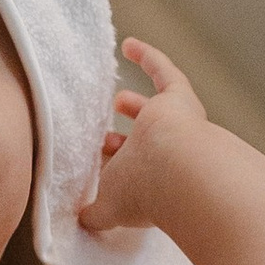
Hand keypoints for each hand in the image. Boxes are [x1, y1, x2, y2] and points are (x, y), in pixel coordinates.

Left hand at [78, 38, 216, 236]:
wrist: (182, 172)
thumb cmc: (144, 191)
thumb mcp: (108, 206)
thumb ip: (94, 213)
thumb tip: (82, 220)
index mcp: (148, 182)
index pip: (128, 172)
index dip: (113, 169)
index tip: (97, 166)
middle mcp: (165, 156)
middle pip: (142, 145)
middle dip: (124, 143)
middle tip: (105, 139)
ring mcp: (176, 127)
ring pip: (156, 112)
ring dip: (136, 106)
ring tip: (117, 100)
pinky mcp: (181, 100)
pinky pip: (165, 72)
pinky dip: (148, 57)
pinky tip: (128, 44)